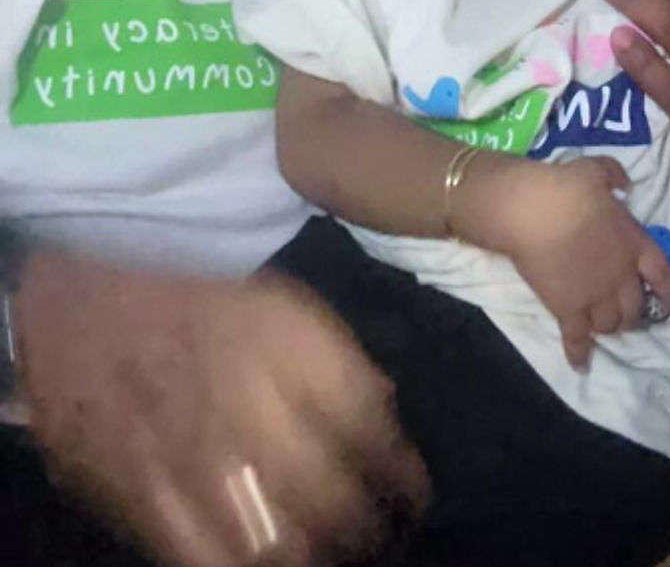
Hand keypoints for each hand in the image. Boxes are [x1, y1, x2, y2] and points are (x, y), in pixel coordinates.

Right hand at [15, 247, 428, 566]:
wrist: (87, 301)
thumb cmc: (196, 297)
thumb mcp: (279, 302)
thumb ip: (335, 357)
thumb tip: (387, 410)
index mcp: (288, 346)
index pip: (368, 425)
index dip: (401, 471)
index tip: (415, 494)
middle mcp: (248, 404)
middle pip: (331, 494)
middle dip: (366, 525)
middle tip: (379, 535)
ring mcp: (194, 457)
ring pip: (276, 540)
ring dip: (314, 554)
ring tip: (330, 553)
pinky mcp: (145, 495)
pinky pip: (208, 557)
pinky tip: (269, 564)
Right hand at [457, 155, 669, 370]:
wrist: (535, 211)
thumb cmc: (568, 187)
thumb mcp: (598, 170)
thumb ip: (615, 176)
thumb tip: (625, 183)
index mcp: (634, 244)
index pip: (663, 275)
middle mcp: (620, 276)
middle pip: (635, 308)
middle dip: (634, 315)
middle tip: (627, 314)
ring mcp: (595, 296)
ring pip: (610, 324)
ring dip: (610, 327)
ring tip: (603, 327)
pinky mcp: (567, 308)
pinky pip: (576, 338)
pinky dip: (579, 354)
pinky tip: (581, 365)